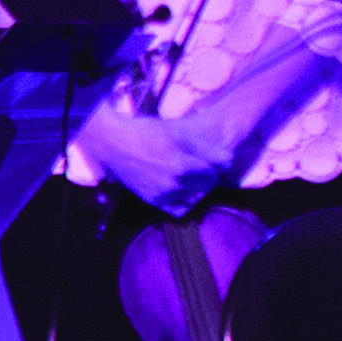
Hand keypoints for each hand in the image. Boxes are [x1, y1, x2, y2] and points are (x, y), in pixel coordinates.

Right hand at [80, 108, 219, 211]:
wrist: (113, 144)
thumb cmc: (146, 132)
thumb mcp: (178, 131)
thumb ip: (205, 147)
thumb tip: (228, 161)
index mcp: (183, 160)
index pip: (222, 165)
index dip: (222, 160)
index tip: (217, 157)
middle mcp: (176, 179)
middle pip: (211, 181)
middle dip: (212, 173)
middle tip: (204, 166)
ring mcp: (165, 192)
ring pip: (198, 195)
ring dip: (200, 187)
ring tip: (192, 177)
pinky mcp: (155, 201)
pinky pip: (181, 209)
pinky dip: (187, 202)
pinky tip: (183, 191)